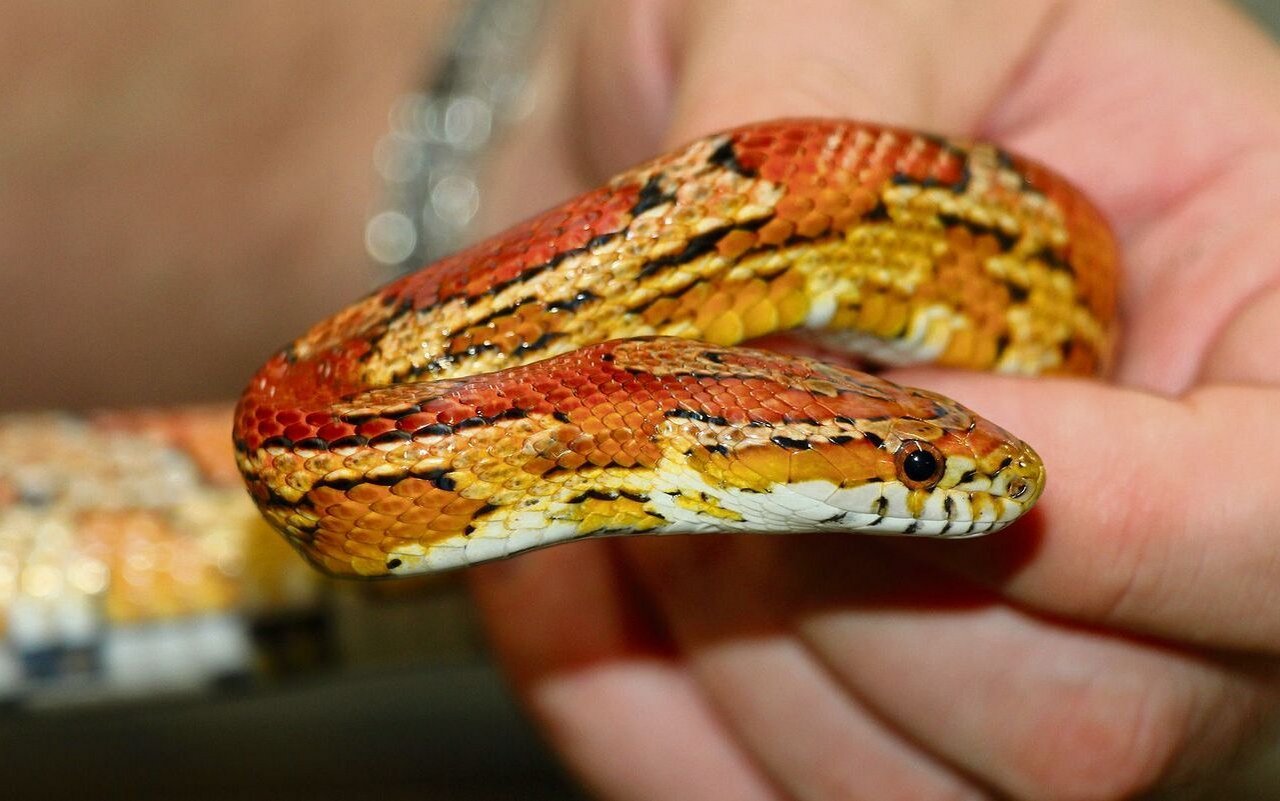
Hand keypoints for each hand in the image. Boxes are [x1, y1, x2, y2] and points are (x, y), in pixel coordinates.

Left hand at [470, 2, 1279, 797]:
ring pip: (903, 786)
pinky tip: (606, 555)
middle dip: (840, 569)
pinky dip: (628, 691)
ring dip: (720, 625)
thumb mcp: (854, 14)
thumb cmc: (835, 49)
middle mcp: (1179, 563)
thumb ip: (822, 163)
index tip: (906, 411)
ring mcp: (1031, 676)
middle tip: (713, 401)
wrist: (721, 161)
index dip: (1117, 522)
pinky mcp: (870, 732)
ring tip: (658, 452)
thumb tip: (767, 356)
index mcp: (1264, 334)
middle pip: (1086, 720)